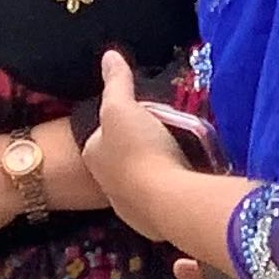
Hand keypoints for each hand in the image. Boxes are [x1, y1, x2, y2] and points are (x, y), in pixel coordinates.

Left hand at [83, 50, 182, 216]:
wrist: (167, 201)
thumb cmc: (139, 149)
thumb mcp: (123, 106)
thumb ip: (116, 82)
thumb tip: (109, 55)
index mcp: (94, 154)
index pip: (102, 134)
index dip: (121, 122)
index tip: (143, 117)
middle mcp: (104, 183)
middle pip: (122, 158)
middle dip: (139, 149)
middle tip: (164, 137)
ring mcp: (129, 207)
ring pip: (140, 182)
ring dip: (155, 172)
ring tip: (179, 158)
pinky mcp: (152, 223)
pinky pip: (159, 201)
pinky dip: (168, 191)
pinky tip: (184, 183)